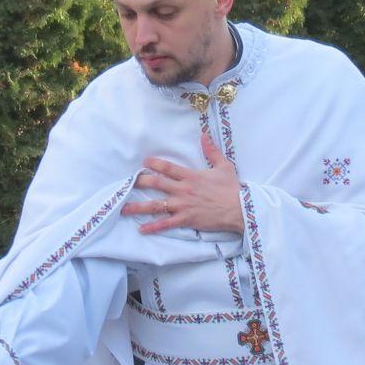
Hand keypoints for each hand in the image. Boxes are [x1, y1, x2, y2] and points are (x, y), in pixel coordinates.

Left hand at [124, 132, 242, 235]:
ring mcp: (183, 206)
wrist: (240, 209)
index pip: (168, 168)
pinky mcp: (186, 220)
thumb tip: (204, 135)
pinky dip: (153, 227)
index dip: (154, 164)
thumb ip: (212, 151)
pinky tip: (141, 229)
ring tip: (124, 208)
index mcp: (191, 176)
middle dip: (141, 182)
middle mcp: (183, 190)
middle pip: (156, 184)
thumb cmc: (233, 188)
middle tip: (129, 182)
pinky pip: (166, 224)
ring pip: (156, 205)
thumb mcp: (224, 166)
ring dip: (139, 207)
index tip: (144, 162)